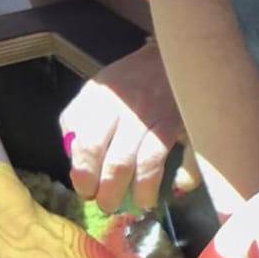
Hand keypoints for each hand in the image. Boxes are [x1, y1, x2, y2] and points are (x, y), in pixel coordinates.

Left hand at [62, 39, 194, 214]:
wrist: (176, 51)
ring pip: (144, 163)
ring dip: (139, 192)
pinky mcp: (183, 122)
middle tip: (108, 205)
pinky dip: (176, 178)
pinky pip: (180, 158)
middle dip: (108, 191)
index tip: (85, 190)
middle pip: (114, 160)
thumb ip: (80, 118)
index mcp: (101, 98)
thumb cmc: (133, 78)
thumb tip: (75, 158)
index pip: (86, 144)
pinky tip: (171, 190)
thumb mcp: (98, 89)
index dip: (83, 174)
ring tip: (137, 205)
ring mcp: (158, 115)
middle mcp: (127, 107)